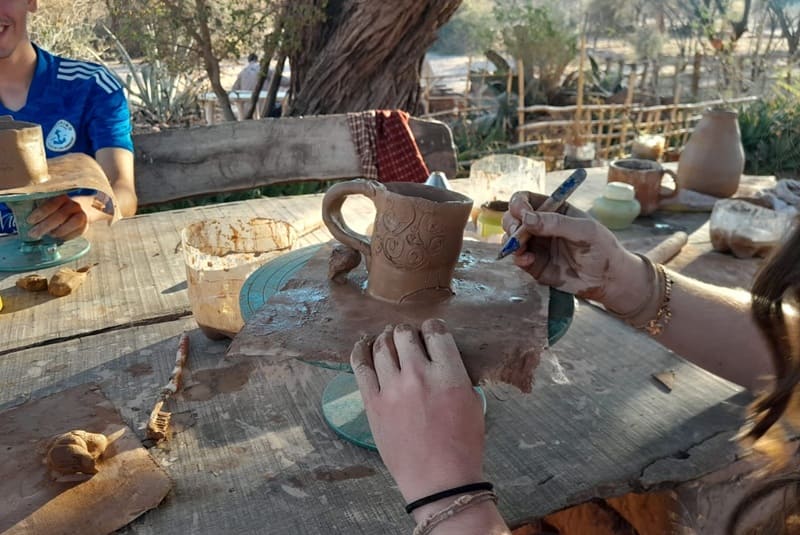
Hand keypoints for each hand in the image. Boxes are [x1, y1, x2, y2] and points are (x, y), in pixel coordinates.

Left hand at [26, 195, 88, 240]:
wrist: (82, 211)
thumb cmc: (62, 208)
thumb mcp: (53, 204)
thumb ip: (44, 208)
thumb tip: (28, 218)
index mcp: (64, 198)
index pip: (52, 204)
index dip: (40, 213)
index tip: (30, 221)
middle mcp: (74, 205)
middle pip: (60, 216)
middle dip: (44, 226)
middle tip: (33, 234)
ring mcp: (82, 216)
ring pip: (69, 225)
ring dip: (55, 232)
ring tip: (46, 235)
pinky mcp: (85, 227)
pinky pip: (73, 233)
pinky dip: (63, 236)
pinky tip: (56, 237)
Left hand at [350, 320, 484, 508]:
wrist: (440, 481)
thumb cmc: (463, 446)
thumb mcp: (472, 403)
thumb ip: (456, 375)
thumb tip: (440, 359)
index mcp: (449, 374)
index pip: (436, 332)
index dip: (433, 328)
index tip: (431, 332)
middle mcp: (419, 375)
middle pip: (405, 334)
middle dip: (407, 332)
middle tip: (408, 338)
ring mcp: (392, 389)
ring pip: (381, 346)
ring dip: (386, 339)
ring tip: (387, 340)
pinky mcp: (373, 403)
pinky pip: (360, 368)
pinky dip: (360, 351)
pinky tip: (362, 345)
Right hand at [501, 191, 648, 313]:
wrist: (607, 280)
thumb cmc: (601, 249)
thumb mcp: (585, 231)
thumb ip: (557, 223)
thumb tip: (527, 219)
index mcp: (553, 210)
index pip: (526, 199)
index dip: (519, 203)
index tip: (522, 213)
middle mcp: (540, 226)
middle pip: (512, 217)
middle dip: (511, 224)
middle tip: (517, 234)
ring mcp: (536, 245)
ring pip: (511, 238)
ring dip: (511, 242)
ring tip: (521, 249)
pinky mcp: (534, 265)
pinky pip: (518, 259)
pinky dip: (518, 259)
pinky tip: (527, 261)